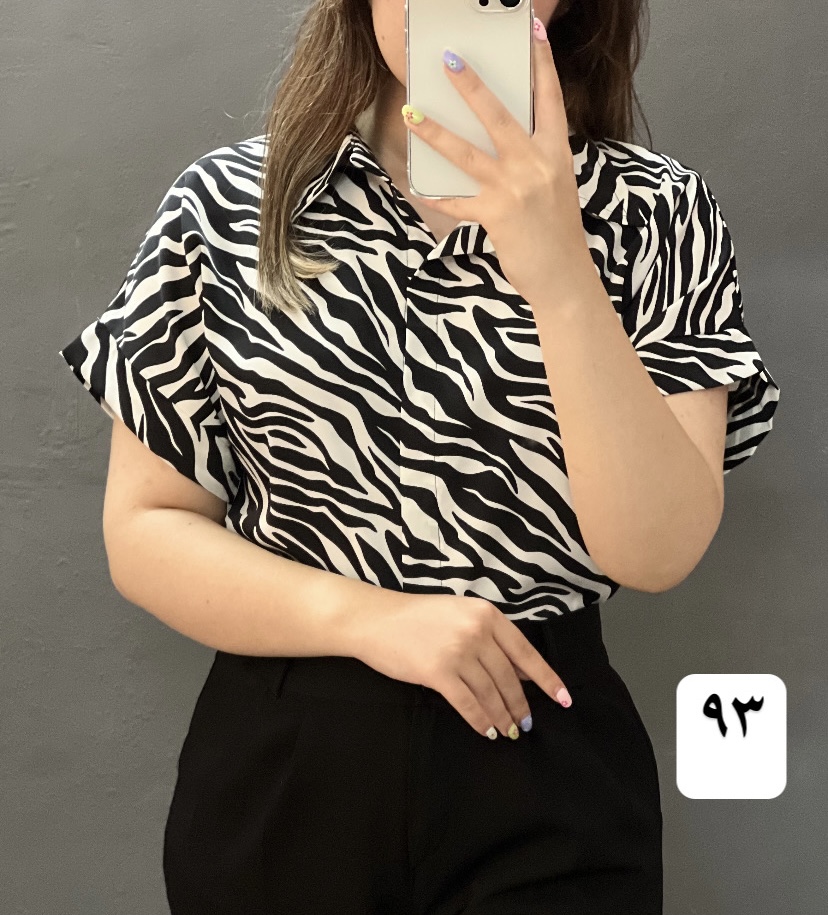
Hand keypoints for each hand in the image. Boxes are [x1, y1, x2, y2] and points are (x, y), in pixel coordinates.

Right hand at [350, 592, 571, 739]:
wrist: (375, 620)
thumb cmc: (416, 617)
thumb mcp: (459, 615)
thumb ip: (489, 637)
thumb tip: (520, 672)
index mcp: (486, 614)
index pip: (525, 652)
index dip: (547, 679)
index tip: (563, 698)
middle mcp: (476, 631)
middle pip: (509, 678)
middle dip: (520, 705)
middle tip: (526, 724)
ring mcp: (458, 652)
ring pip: (491, 693)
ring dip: (503, 717)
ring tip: (509, 731)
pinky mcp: (438, 672)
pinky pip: (468, 704)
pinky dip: (481, 722)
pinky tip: (488, 731)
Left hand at [401, 17, 595, 306]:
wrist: (564, 277)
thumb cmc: (558, 234)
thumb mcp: (556, 187)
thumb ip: (533, 161)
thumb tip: (501, 143)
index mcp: (556, 154)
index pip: (550, 99)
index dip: (541, 63)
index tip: (532, 32)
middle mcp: (536, 165)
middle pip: (500, 115)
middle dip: (473, 86)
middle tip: (449, 60)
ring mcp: (515, 189)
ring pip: (467, 152)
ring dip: (435, 131)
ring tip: (410, 113)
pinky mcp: (495, 216)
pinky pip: (457, 202)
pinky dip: (437, 197)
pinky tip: (417, 189)